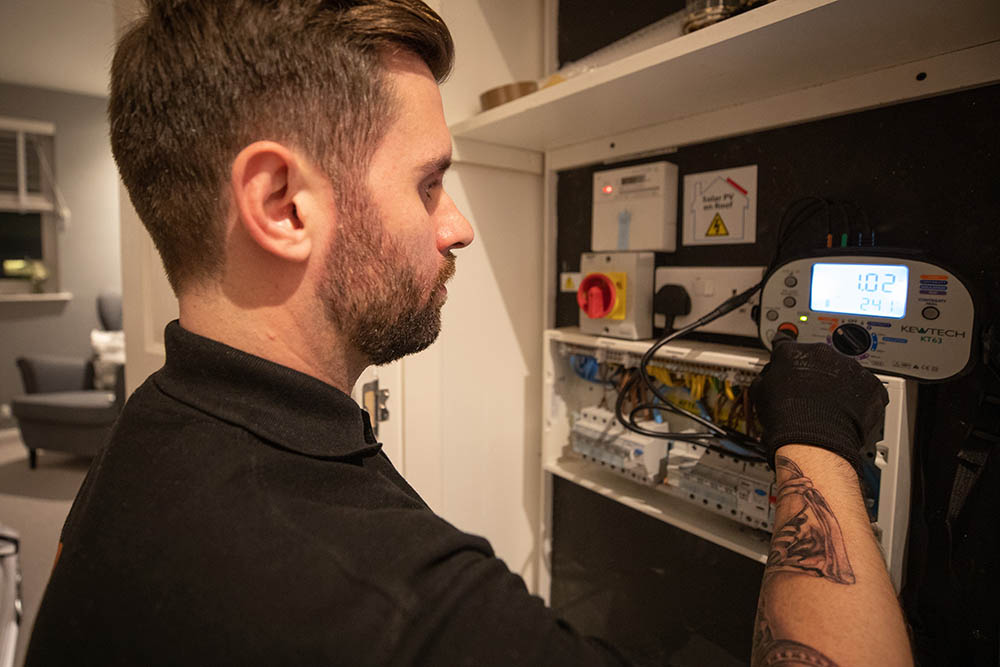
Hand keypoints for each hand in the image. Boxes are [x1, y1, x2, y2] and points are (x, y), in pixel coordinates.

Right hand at [750, 331, 888, 473]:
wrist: (814, 442)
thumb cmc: (786, 420)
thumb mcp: (760, 393)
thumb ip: (767, 376)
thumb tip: (770, 375)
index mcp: (793, 352)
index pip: (786, 343)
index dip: (787, 354)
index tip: (789, 359)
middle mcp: (822, 353)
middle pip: (819, 357)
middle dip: (816, 371)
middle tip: (811, 393)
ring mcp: (848, 367)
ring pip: (844, 370)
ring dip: (839, 383)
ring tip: (831, 406)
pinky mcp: (870, 383)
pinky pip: (865, 386)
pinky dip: (859, 397)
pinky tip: (849, 411)